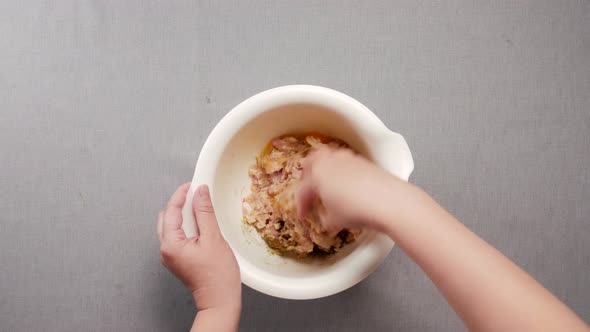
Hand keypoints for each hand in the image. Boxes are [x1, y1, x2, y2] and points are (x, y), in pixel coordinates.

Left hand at [157, 183, 240, 312]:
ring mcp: (171, 256)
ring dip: (184, 215)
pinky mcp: (178, 259)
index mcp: (171, 244)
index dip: (181, 195)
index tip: (192, 185)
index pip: (172, 211)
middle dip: (181, 204)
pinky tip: (200, 225)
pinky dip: (187, 226)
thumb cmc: (217, 275)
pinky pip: (178, 236)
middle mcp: (166, 250)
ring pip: (172, 226)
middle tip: (197, 194)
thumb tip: (201, 192)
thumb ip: (205, 212)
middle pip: (168, 217)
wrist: (219, 299)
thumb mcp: (213, 238)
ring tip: (201, 208)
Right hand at [297, 148, 410, 232]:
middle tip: (310, 189)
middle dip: (308, 175)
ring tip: (328, 184)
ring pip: (329, 158)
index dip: (302, 205)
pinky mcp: (363, 161)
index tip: (304, 216)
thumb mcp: (334, 220)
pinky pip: (345, 162)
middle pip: (312, 161)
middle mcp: (330, 162)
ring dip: (325, 169)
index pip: (303, 190)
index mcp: (317, 175)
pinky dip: (341, 170)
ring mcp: (347, 159)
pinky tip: (347, 184)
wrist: (387, 200)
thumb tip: (325, 218)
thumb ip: (324, 218)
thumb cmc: (356, 210)